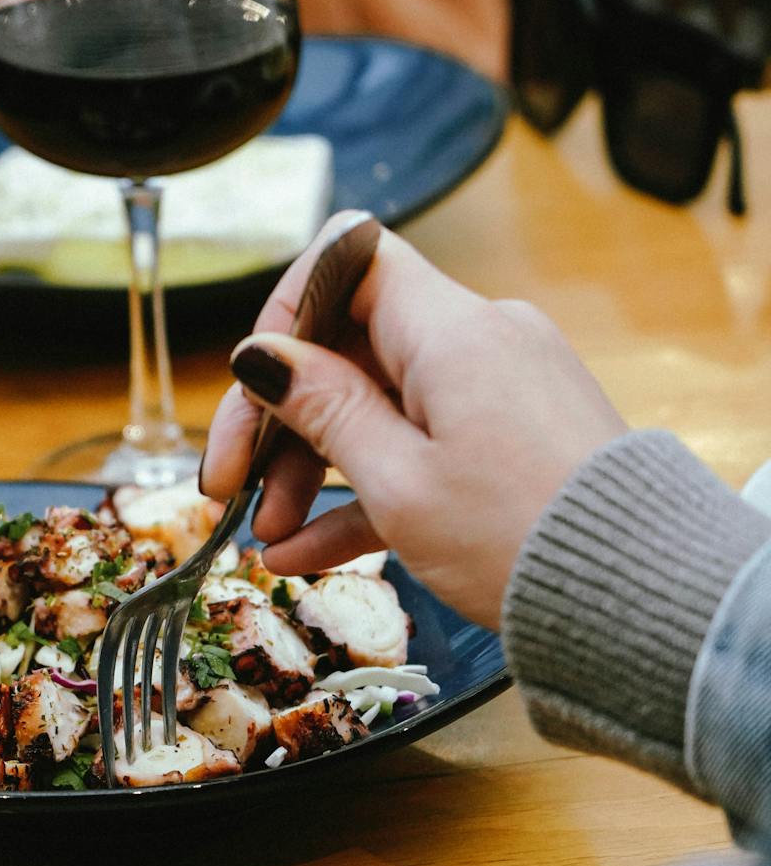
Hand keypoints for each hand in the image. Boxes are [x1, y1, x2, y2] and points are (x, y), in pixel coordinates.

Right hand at [200, 219, 626, 628]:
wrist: (635, 604)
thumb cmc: (520, 539)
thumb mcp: (399, 481)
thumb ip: (323, 409)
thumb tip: (261, 355)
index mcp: (451, 331)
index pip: (348, 261)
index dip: (285, 315)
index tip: (251, 387)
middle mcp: (479, 342)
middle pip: (350, 348)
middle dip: (281, 420)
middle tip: (230, 489)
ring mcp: (498, 390)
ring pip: (379, 406)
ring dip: (316, 469)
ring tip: (270, 540)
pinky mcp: (512, 439)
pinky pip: (421, 446)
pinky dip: (367, 490)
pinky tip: (309, 551)